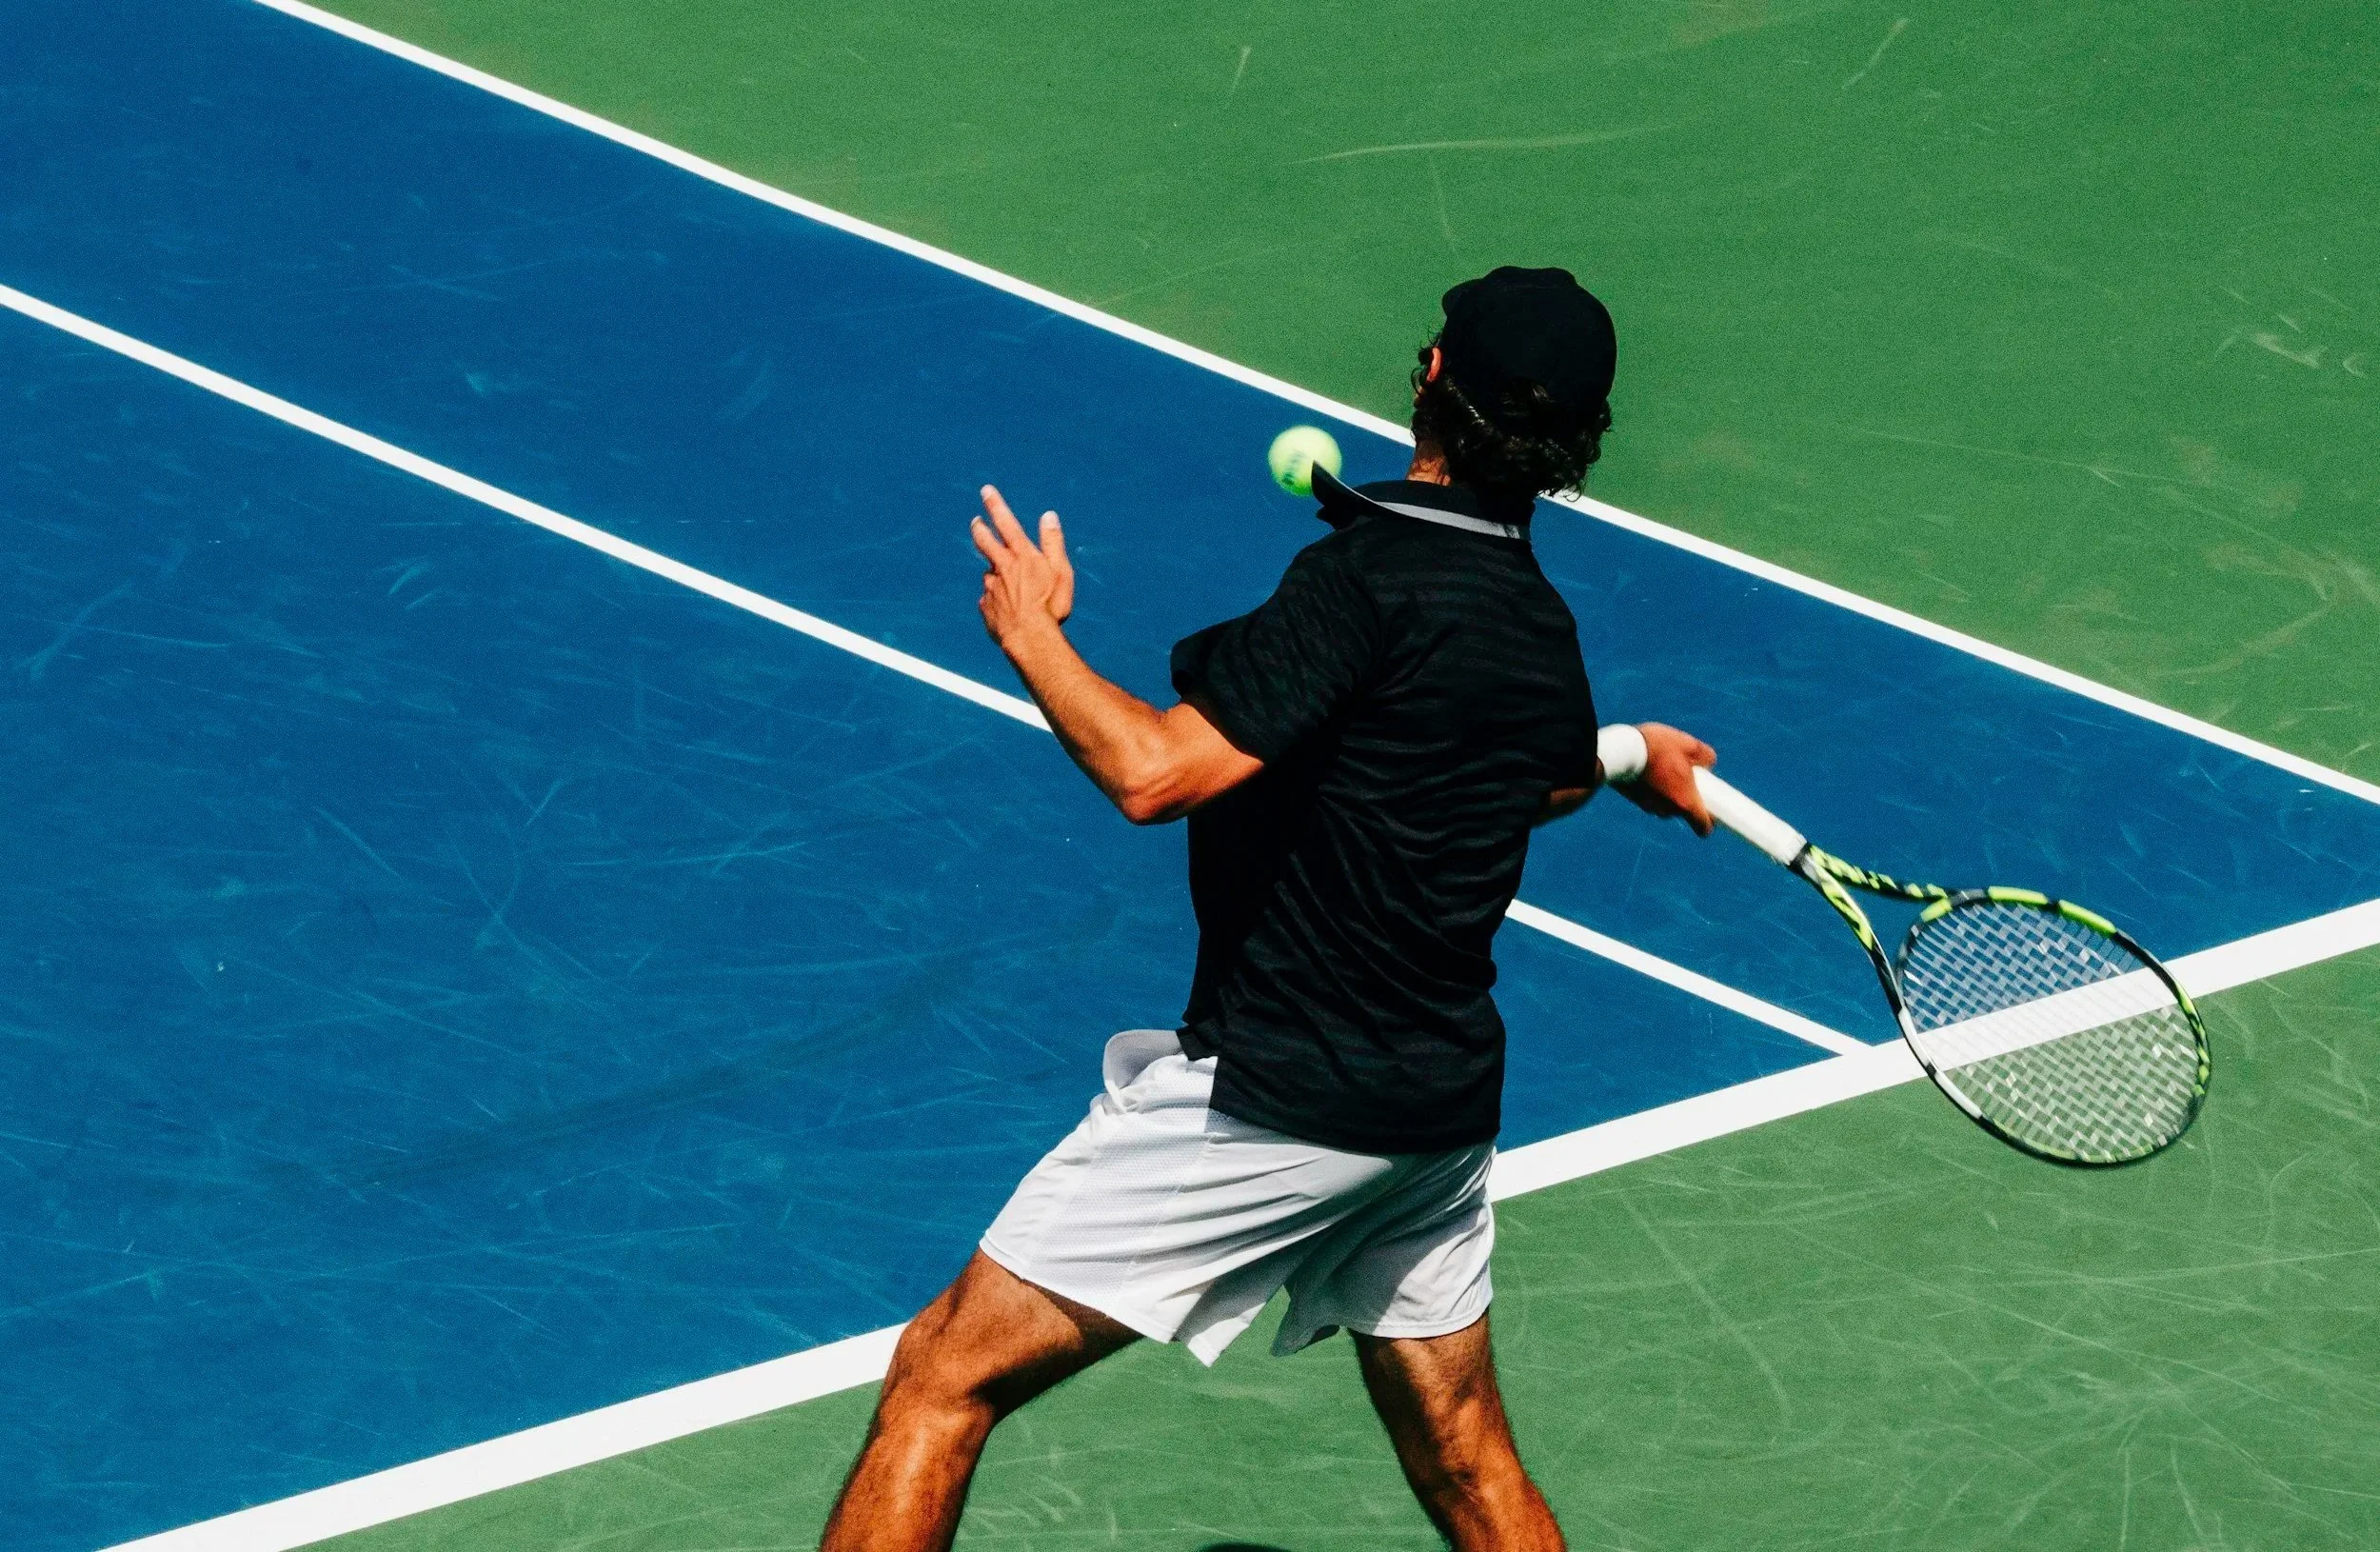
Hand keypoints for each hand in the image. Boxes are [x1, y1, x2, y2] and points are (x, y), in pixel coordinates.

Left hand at [970, 485, 1074, 649]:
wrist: (1030, 639)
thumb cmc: (1051, 606)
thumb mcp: (1061, 572)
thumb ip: (1053, 543)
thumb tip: (1049, 516)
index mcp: (1022, 556)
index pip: (1006, 523)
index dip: (996, 505)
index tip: (986, 491)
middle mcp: (1002, 568)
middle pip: (985, 542)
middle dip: (979, 529)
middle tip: (976, 523)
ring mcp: (991, 588)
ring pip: (990, 575)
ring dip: (996, 576)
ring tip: (1011, 590)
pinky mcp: (986, 607)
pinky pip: (990, 600)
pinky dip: (998, 601)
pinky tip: (1009, 613)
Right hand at [1616, 722, 1717, 835]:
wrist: (1620, 751)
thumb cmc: (1657, 748)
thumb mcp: (1688, 744)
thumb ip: (1705, 755)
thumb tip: (1709, 762)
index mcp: (1686, 802)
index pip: (1704, 827)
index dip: (1709, 822)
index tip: (1711, 810)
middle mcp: (1667, 810)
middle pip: (1683, 811)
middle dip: (1685, 796)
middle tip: (1685, 775)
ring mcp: (1649, 807)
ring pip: (1665, 804)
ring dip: (1668, 791)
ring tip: (1664, 767)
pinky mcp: (1634, 800)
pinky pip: (1650, 798)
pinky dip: (1652, 788)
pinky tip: (1649, 768)